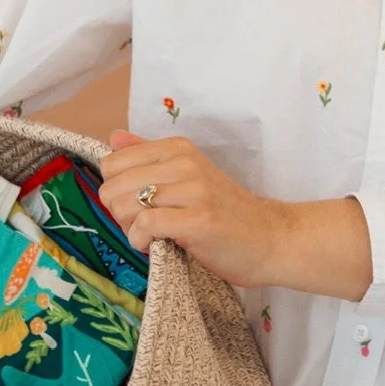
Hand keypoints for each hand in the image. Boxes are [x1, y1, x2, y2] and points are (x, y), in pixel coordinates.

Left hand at [98, 129, 292, 288]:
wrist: (271, 239)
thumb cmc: (225, 212)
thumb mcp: (188, 175)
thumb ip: (149, 156)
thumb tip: (114, 138)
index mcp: (178, 148)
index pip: (112, 163)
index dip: (116, 191)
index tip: (138, 207)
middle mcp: (185, 162)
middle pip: (113, 186)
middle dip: (119, 213)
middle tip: (144, 227)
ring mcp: (194, 190)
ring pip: (126, 205)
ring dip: (130, 230)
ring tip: (152, 237)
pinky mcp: (200, 219)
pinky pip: (146, 225)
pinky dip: (141, 241)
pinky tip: (156, 247)